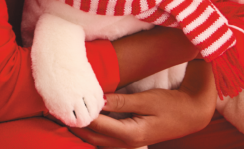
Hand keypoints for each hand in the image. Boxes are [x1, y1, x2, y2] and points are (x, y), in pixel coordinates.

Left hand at [70, 60, 215, 146]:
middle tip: (52, 110)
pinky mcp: (128, 140)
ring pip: (95, 141)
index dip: (76, 115)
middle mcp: (126, 143)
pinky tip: (83, 119)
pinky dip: (91, 131)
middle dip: (71, 125)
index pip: (95, 125)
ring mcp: (127, 144)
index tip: (59, 103)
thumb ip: (121, 101)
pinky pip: (104, 139)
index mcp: (130, 134)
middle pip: (90, 137)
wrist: (191, 114)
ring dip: (79, 129)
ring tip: (62, 113)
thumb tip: (98, 99)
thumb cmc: (171, 105)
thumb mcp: (147, 100)